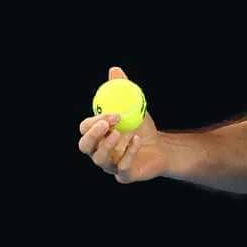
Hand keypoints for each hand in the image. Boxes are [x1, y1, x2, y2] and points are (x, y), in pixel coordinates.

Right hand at [77, 66, 166, 183]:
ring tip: (121, 133)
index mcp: (96, 135)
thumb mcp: (133, 106)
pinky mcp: (124, 176)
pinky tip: (137, 140)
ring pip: (100, 159)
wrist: (161, 147)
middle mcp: (98, 152)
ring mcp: (110, 166)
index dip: (94, 121)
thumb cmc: (141, 127)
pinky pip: (122, 168)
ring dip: (108, 146)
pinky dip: (129, 154)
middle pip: (85, 146)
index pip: (85, 129)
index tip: (110, 112)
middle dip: (93, 135)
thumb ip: (122, 90)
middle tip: (107, 124)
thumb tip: (114, 70)